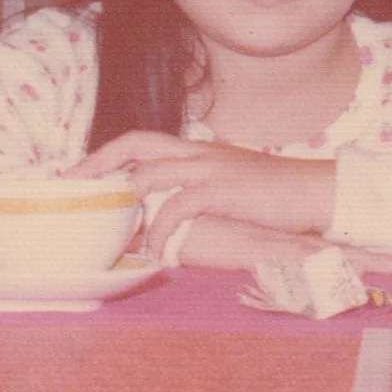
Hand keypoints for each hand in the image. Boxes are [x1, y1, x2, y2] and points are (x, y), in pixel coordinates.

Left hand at [69, 133, 334, 262]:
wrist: (317, 192)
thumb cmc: (278, 195)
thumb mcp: (233, 185)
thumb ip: (200, 190)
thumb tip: (168, 213)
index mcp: (200, 149)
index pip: (142, 139)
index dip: (106, 154)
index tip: (78, 175)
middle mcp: (200, 151)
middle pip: (135, 144)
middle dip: (98, 164)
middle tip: (73, 189)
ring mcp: (211, 167)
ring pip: (148, 174)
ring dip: (125, 205)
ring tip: (113, 232)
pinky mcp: (223, 188)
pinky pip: (177, 206)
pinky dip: (161, 231)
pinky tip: (160, 253)